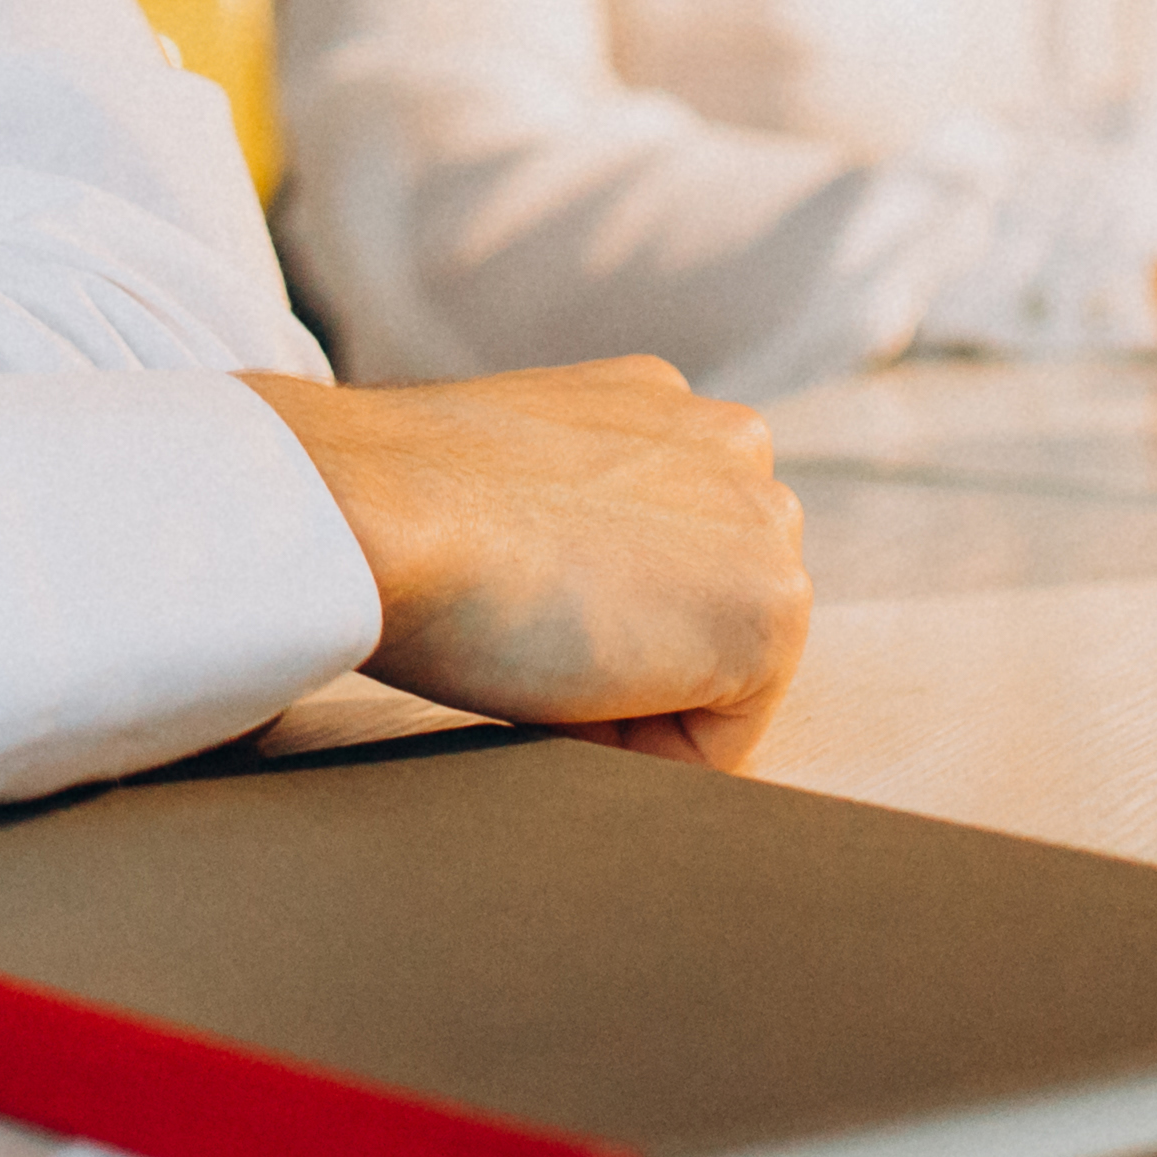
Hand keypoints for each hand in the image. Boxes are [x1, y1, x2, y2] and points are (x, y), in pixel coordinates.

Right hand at [236, 357, 812, 770]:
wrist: (385, 513)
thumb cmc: (408, 512)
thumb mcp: (516, 480)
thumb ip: (580, 506)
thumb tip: (580, 581)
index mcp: (665, 407)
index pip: (670, 559)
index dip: (589, 617)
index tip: (520, 614)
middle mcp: (734, 446)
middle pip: (704, 612)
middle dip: (629, 653)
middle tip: (526, 642)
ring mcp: (766, 522)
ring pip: (719, 672)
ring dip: (640, 695)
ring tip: (545, 657)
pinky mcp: (771, 609)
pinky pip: (719, 737)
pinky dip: (646, 750)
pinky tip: (569, 695)